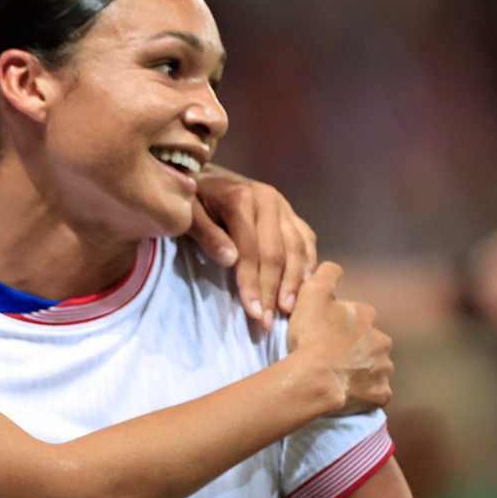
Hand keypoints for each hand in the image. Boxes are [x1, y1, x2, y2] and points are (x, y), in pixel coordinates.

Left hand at [191, 165, 316, 329]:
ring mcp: (283, 205)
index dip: (252, 284)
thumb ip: (206, 234)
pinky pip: (307, 239)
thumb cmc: (191, 200)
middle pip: (277, 253)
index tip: (254, 313)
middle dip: (273, 290)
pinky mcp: (291, 212)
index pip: (250, 250)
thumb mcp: (187, 214)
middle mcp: (268, 199)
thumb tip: (230, 260)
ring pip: (298, 247)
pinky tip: (306, 287)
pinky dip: (308, 264)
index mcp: (241, 198)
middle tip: (268, 322)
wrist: (205, 175)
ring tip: (289, 311)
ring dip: (295, 282)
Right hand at [286, 263, 392, 413]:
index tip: (324, 332)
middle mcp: (382, 340)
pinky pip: (376, 392)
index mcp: (367, 315)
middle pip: (369, 341)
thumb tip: (335, 269)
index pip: (357, 315)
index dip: (340, 323)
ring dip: (361, 369)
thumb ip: (327, 274)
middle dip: (356, 347)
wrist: (314, 378)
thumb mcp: (312, 292)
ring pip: (374, 367)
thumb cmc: (311, 336)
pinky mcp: (381, 395)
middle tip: (331, 355)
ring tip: (337, 375)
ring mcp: (383, 370)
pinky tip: (348, 392)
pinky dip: (365, 392)